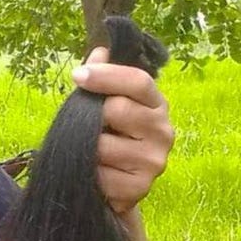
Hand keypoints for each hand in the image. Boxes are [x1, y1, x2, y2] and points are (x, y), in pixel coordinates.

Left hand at [72, 46, 174, 215]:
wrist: (113, 189)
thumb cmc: (108, 138)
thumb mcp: (103, 106)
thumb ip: (103, 80)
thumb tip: (99, 52)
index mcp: (156, 104)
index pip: (138, 81)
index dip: (106, 75)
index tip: (77, 75)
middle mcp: (163, 131)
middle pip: (118, 109)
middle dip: (92, 117)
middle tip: (86, 127)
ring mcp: (155, 161)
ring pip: (103, 146)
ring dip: (87, 150)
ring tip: (91, 154)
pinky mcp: (141, 187)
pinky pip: (101, 176)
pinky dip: (90, 175)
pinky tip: (94, 175)